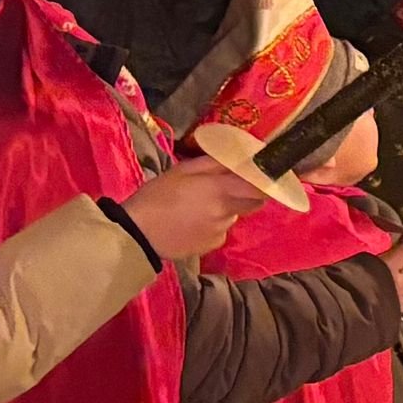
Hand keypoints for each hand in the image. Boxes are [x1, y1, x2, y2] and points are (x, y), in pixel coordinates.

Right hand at [121, 154, 259, 266]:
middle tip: (224, 188)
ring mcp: (221, 231)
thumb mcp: (182, 171)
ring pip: (233, 215)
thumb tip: (237, 158)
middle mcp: (227, 212)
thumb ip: (214, 163)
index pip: (260, 187)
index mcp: (220, 190)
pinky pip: (221, 230)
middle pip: (254, 202)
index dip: (265, 181)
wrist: (137, 234)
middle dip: (247, 193)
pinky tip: (191, 223)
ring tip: (196, 207)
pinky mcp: (212, 245)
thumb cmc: (156, 196)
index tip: (261, 174)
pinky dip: (213, 225)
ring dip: (225, 209)